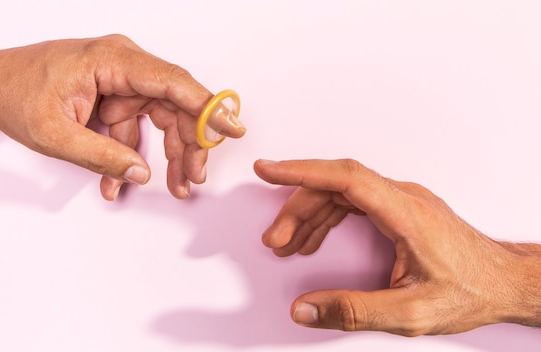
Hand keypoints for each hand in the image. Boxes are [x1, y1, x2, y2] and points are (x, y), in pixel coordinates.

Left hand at [0, 34, 244, 198]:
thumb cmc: (15, 94)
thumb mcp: (54, 133)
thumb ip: (102, 156)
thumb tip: (140, 174)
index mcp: (112, 59)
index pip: (174, 82)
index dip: (208, 107)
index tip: (233, 128)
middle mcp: (122, 63)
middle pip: (174, 102)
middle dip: (188, 144)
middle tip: (194, 178)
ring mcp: (119, 77)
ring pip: (161, 115)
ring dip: (168, 152)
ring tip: (174, 185)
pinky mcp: (112, 92)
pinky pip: (136, 124)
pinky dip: (133, 153)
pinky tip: (121, 182)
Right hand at [254, 158, 540, 335]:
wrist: (505, 283)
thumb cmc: (470, 292)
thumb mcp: (411, 314)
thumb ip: (355, 311)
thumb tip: (305, 308)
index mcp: (406, 213)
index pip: (345, 179)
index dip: (302, 171)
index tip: (268, 170)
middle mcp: (403, 198)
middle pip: (335, 186)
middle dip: (298, 209)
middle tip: (275, 240)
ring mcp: (402, 200)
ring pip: (341, 193)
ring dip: (310, 214)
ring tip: (287, 244)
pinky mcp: (399, 208)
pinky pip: (353, 201)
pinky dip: (327, 217)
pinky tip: (313, 239)